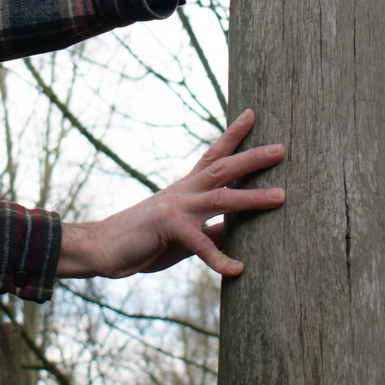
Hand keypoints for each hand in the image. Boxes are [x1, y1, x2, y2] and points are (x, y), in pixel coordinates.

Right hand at [58, 108, 283, 278]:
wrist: (103, 246)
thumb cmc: (144, 239)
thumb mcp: (184, 233)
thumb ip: (211, 229)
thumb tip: (238, 230)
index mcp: (185, 188)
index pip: (212, 155)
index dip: (232, 135)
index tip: (252, 115)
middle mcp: (183, 191)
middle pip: (223, 168)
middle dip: (253, 158)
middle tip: (281, 149)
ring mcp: (176, 208)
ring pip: (220, 198)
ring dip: (252, 197)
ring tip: (280, 196)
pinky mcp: (169, 230)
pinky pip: (200, 244)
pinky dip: (219, 257)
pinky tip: (237, 269)